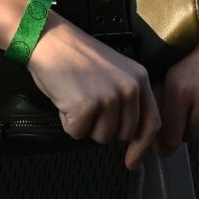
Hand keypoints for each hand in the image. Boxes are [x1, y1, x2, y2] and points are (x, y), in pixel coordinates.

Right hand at [26, 15, 161, 167]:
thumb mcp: (113, 71)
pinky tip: (64, 99)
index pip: (152, 123)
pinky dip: (67, 121)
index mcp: (139, 78)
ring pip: (100, 137)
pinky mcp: (87, 106)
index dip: (142, 147)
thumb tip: (130, 133)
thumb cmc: (72, 54)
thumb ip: (127, 96)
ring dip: (84, 124)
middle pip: (123, 135)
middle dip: (102, 127)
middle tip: (86, 101)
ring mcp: (109, 98)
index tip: (132, 161)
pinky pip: (77, 133)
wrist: (45, 37)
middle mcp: (129, 88)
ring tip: (74, 96)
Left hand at [156, 23, 198, 154]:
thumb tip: (143, 129)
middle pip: (189, 135)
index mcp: (182, 90)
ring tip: (198, 98)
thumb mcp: (164, 71)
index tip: (159, 145)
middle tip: (180, 109)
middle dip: (182, 127)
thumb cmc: (186, 49)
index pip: (171, 138)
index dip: (163, 144)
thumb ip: (156, 101)